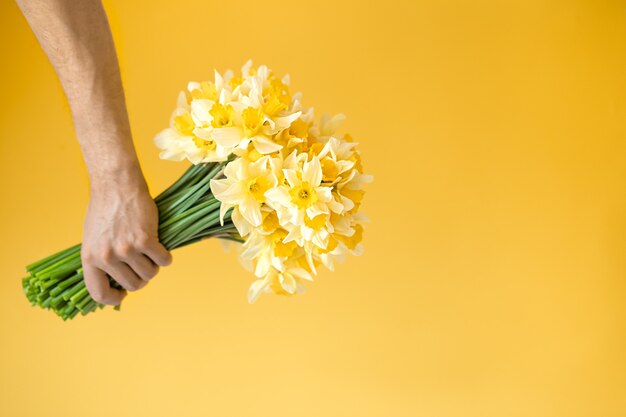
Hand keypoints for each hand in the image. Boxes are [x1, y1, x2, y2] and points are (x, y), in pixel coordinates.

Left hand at [81, 171, 171, 304]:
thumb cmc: (105, 209)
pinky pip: (163, 260)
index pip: (99, 294)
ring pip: (150, 274)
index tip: (123, 294)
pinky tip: (162, 247)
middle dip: (142, 278)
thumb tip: (114, 281)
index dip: (114, 299)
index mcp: (90, 259)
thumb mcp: (94, 239)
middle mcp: (106, 257)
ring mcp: (126, 250)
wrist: (117, 185)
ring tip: (152, 252)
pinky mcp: (145, 240)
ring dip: (155, 266)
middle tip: (144, 265)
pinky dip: (166, 256)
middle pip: (133, 285)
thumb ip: (101, 260)